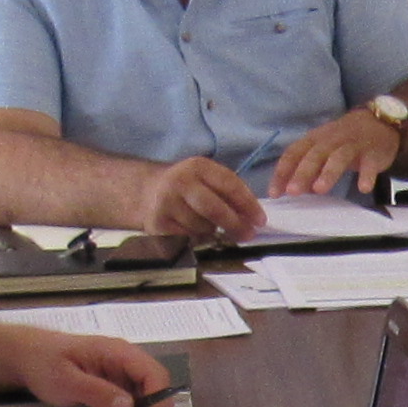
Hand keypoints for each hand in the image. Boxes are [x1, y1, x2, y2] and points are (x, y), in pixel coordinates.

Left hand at [8, 330, 172, 406]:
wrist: (28, 356)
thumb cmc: (44, 360)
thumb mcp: (67, 380)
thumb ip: (98, 392)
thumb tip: (127, 406)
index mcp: (119, 352)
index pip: (155, 375)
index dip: (158, 402)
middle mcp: (125, 361)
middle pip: (154, 390)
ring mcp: (120, 374)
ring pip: (143, 400)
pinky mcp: (113, 386)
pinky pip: (129, 404)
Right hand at [135, 152, 268, 240]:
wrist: (146, 191)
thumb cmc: (187, 187)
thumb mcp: (207, 179)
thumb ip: (229, 193)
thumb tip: (252, 218)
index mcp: (197, 167)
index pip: (229, 184)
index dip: (248, 204)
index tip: (260, 220)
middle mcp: (179, 182)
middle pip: (214, 209)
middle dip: (235, 224)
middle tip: (247, 234)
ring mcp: (166, 204)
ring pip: (202, 228)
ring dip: (212, 232)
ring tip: (208, 225)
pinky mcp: (157, 225)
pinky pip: (187, 239)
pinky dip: (196, 239)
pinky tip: (193, 231)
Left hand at [266, 107, 404, 197]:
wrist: (379, 122)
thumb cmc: (344, 140)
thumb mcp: (322, 149)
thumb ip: (307, 168)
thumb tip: (291, 190)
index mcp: (314, 139)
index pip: (294, 153)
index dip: (283, 172)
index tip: (274, 193)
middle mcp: (331, 140)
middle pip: (314, 155)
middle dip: (303, 173)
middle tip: (293, 192)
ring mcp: (352, 145)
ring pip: (338, 158)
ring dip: (328, 173)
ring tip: (320, 190)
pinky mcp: (372, 153)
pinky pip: (369, 164)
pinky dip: (367, 175)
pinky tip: (363, 188)